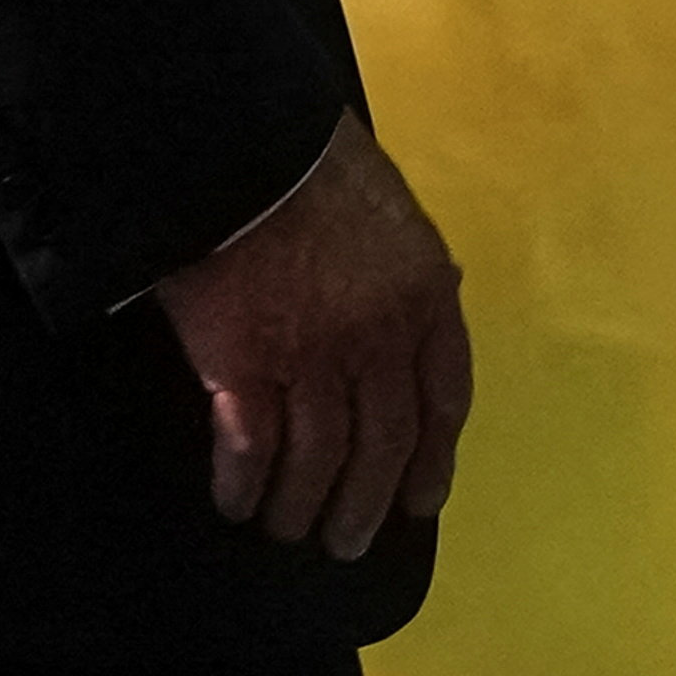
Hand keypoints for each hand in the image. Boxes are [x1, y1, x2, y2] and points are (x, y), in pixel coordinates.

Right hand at [152, 111, 469, 562]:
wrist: (232, 137)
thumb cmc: (300, 154)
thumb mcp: (386, 199)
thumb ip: (408, 258)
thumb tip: (432, 287)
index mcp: (423, 294)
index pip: (442, 397)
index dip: (434, 458)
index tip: (421, 498)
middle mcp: (379, 337)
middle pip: (384, 444)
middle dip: (365, 501)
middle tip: (347, 539)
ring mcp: (311, 355)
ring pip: (320, 457)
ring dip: (304, 504)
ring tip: (287, 529)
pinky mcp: (242, 362)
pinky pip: (250, 446)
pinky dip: (243, 483)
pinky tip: (234, 501)